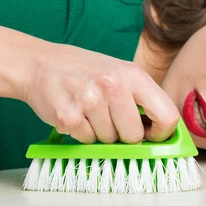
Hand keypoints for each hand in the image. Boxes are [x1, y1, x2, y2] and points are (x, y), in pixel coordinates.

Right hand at [21, 42, 178, 143]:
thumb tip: (163, 132)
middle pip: (135, 135)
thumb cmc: (85, 72)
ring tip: (89, 111)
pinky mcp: (68, 117)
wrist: (38, 64)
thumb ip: (142, 98)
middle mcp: (113, 85)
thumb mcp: (121, 73)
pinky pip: (88, 141)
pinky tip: (76, 114)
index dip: (161, 133)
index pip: (167, 115)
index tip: (152, 135)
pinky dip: (83, 134)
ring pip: (110, 140)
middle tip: (111, 119)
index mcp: (133, 75)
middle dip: (125, 135)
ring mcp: (89, 101)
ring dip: (101, 133)